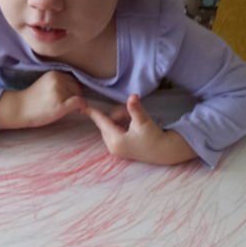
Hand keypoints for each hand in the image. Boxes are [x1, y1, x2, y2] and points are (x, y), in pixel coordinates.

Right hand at [19, 70, 86, 127]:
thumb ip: (62, 82)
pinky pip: (79, 102)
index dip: (72, 88)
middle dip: (74, 95)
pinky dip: (81, 106)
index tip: (65, 96)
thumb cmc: (34, 98)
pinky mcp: (60, 105)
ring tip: (61, 106)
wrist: (19, 109)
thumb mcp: (47, 83)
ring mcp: (59, 92)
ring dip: (75, 102)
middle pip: (78, 87)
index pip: (74, 79)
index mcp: (55, 73)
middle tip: (61, 102)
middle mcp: (58, 80)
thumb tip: (83, 86)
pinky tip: (77, 110)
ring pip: (80, 95)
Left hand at [80, 94, 197, 164]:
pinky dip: (121, 126)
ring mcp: (115, 150)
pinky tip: (132, 129)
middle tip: (132, 117)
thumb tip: (132, 96)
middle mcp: (112, 147)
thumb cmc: (153, 136)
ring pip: (111, 127)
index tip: (82, 108)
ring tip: (134, 124)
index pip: (102, 122)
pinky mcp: (118, 150)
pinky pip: (114, 132)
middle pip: (107, 123)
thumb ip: (135, 108)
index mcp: (116, 140)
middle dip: (118, 116)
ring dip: (120, 121)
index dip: (93, 113)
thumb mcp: (143, 121)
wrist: (163, 151)